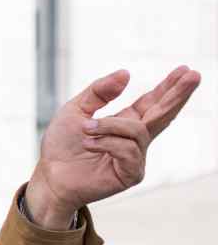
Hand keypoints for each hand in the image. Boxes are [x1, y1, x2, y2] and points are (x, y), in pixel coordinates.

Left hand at [27, 66, 201, 226]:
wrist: (49, 174)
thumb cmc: (62, 145)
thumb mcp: (75, 109)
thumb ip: (99, 92)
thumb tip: (126, 73)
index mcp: (125, 122)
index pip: (153, 102)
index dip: (169, 87)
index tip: (186, 70)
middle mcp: (134, 140)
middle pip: (163, 114)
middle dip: (178, 94)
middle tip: (195, 75)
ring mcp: (136, 158)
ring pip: (136, 131)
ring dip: (108, 126)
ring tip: (85, 129)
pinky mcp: (132, 174)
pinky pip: (128, 151)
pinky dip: (106, 143)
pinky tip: (88, 145)